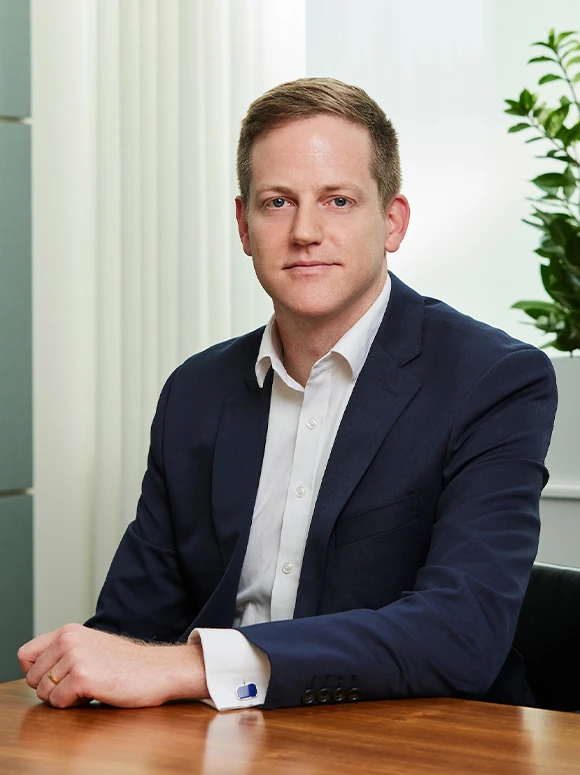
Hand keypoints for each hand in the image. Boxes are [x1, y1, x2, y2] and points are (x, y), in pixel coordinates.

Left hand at [17, 623, 208, 708]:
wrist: (158, 669)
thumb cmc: (127, 664)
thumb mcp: (90, 646)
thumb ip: (63, 652)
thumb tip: (33, 672)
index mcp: (68, 631)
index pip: (25, 655)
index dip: (36, 673)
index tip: (56, 678)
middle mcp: (68, 640)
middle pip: (32, 678)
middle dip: (51, 689)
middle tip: (79, 685)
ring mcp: (74, 657)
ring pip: (44, 693)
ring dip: (64, 698)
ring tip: (90, 687)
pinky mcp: (82, 677)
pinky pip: (58, 703)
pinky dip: (74, 705)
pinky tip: (96, 693)